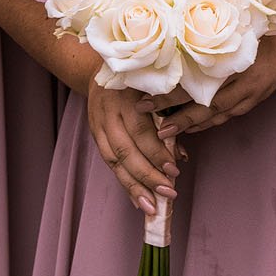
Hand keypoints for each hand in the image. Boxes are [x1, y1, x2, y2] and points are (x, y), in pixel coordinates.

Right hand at [85, 79, 180, 224]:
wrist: (102, 68)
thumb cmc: (139, 78)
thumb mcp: (156, 89)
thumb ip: (169, 118)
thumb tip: (180, 155)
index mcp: (127, 96)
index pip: (141, 131)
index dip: (157, 154)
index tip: (174, 171)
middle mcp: (108, 111)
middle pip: (125, 150)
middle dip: (147, 176)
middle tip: (167, 193)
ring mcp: (97, 123)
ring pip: (113, 161)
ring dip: (133, 186)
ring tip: (150, 207)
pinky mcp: (94, 133)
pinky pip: (108, 161)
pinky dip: (123, 181)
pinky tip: (136, 198)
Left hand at [164, 17, 275, 134]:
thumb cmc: (265, 32)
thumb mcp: (239, 30)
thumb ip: (211, 38)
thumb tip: (175, 36)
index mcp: (235, 69)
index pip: (198, 88)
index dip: (172, 98)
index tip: (147, 102)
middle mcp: (242, 88)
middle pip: (204, 109)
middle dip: (178, 120)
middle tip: (154, 128)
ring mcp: (248, 98)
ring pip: (214, 118)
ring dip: (190, 125)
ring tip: (166, 132)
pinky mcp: (252, 102)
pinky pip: (225, 117)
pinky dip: (206, 123)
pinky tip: (191, 127)